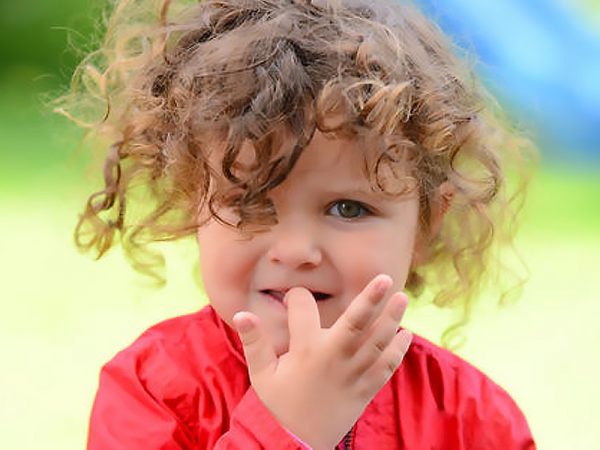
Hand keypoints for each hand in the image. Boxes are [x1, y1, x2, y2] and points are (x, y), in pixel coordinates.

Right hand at [233, 274, 411, 449]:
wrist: (295, 444)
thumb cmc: (277, 404)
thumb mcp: (261, 374)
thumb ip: (254, 342)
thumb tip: (243, 313)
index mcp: (305, 350)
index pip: (304, 309)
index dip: (298, 297)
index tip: (294, 296)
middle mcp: (333, 357)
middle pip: (356, 322)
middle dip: (371, 298)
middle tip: (385, 278)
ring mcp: (353, 373)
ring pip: (377, 341)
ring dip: (391, 319)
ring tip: (402, 298)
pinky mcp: (366, 389)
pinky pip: (387, 367)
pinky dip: (398, 351)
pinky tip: (406, 334)